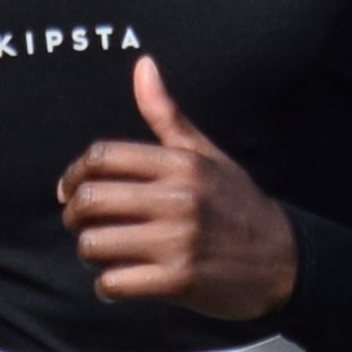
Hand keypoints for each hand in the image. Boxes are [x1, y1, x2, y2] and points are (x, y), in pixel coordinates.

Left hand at [57, 58, 297, 326]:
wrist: (282, 260)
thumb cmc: (237, 205)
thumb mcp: (206, 154)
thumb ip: (167, 115)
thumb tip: (143, 65)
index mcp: (180, 163)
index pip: (103, 156)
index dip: (74, 173)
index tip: (68, 190)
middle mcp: (177, 197)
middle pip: (91, 200)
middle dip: (73, 216)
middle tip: (81, 225)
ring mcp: (177, 240)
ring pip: (95, 244)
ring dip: (89, 253)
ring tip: (103, 255)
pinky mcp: (178, 280)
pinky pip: (115, 282)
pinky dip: (107, 287)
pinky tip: (118, 284)